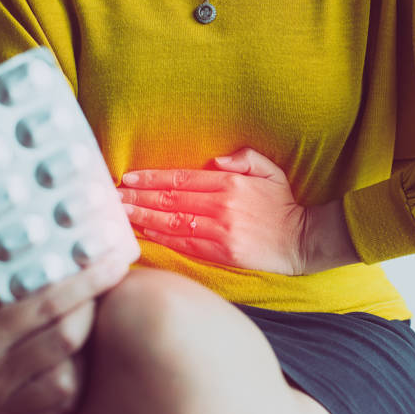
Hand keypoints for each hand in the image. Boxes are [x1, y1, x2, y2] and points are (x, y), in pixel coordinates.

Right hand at [0, 256, 128, 413]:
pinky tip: (75, 355)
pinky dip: (78, 374)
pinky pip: (66, 399)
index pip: (46, 304)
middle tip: (103, 288)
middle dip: (92, 308)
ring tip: (83, 324)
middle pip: (65, 338)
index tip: (111, 264)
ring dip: (86, 344)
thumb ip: (24, 294)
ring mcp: (8, 404)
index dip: (86, 282)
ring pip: (70, 374)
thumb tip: (76, 267)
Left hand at [118, 148, 307, 274]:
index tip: (127, 178)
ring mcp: (220, 232)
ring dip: (142, 218)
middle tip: (112, 197)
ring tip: (119, 214)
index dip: (151, 179)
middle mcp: (221, 207)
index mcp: (230, 184)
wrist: (303, 240)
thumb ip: (243, 159)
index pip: (180, 179)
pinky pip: (184, 244)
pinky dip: (161, 238)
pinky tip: (143, 234)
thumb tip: (214, 161)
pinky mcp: (222, 253)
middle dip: (137, 197)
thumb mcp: (270, 171)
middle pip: (169, 200)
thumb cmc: (284, 205)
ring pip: (172, 222)